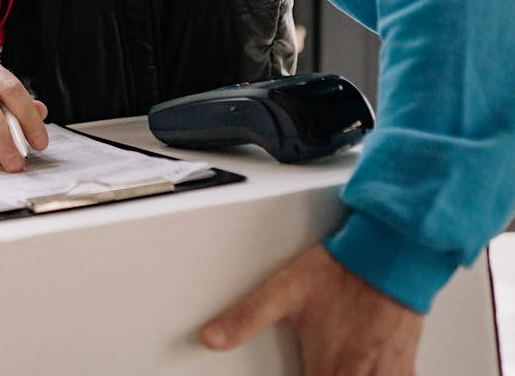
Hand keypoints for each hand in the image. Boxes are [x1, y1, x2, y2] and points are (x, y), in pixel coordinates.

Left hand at [200, 244, 423, 374]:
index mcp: (329, 367)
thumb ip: (245, 318)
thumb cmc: (340, 271)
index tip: (300, 374)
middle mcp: (360, 375)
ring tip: (335, 371)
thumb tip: (211, 337)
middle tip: (314, 370)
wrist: (389, 252)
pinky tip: (370, 373)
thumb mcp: (283, 291)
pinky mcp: (406, 360)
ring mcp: (388, 371)